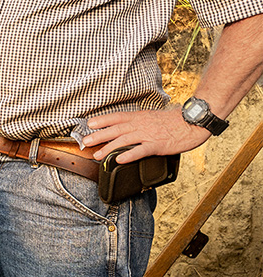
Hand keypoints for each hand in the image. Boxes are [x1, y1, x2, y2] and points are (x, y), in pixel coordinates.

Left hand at [83, 107, 209, 161]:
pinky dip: (129, 155)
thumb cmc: (173, 121)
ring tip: (98, 155)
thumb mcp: (152, 117)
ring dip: (109, 148)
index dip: (102, 120)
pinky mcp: (157, 145)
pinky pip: (141, 150)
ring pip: (124, 141)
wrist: (192, 122)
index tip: (89, 124)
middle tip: (86, 142)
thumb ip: (139, 122)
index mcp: (139, 117)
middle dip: (99, 136)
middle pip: (116, 129)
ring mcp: (148, 135)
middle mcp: (141, 124)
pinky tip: (120, 160)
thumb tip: (127, 127)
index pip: (117, 117)